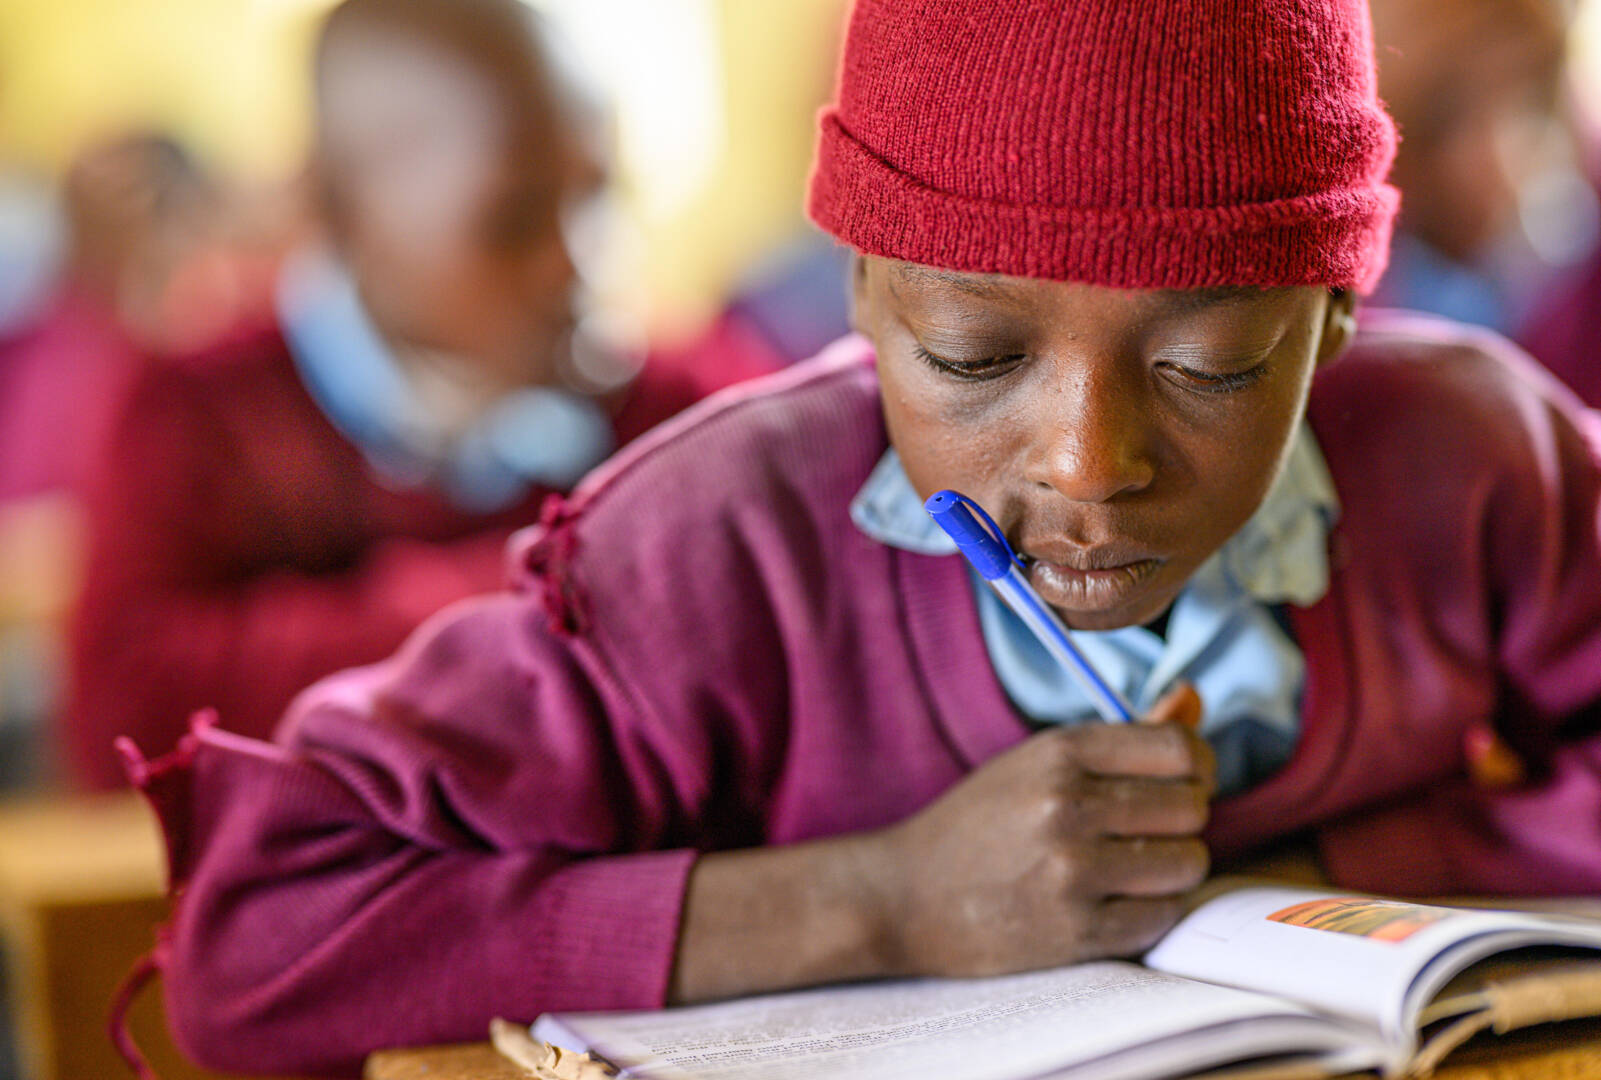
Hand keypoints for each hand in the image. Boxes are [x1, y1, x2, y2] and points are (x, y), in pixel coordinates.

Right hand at [867, 683, 1212, 976]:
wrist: (904, 896)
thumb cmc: (979, 824)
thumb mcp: (1037, 762)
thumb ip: (1122, 737)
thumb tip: (1195, 701)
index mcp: (1059, 753)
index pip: (1179, 750)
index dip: (1195, 768)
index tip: (1180, 782)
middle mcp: (1067, 806)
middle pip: (1191, 807)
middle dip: (1181, 820)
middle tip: (1146, 831)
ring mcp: (1072, 872)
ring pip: (1187, 864)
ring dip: (1172, 869)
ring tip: (1133, 868)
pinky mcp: (1075, 932)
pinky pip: (1162, 918)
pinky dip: (1150, 911)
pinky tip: (1116, 901)